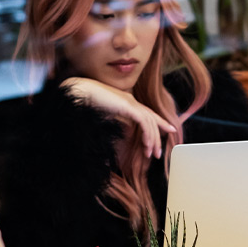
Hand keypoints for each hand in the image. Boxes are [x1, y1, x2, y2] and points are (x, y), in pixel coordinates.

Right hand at [62, 76, 176, 159]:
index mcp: (126, 101)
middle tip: (158, 152)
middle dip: (157, 136)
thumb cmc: (85, 104)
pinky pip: (144, 122)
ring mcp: (130, 102)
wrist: (78, 93)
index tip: (169, 130)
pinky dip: (147, 134)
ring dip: (153, 139)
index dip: (159, 122)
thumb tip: (119, 133)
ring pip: (150, 122)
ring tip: (151, 154)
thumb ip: (114, 122)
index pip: (147, 113)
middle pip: (151, 119)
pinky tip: (147, 145)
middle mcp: (131, 100)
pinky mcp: (128, 106)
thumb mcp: (104, 115)